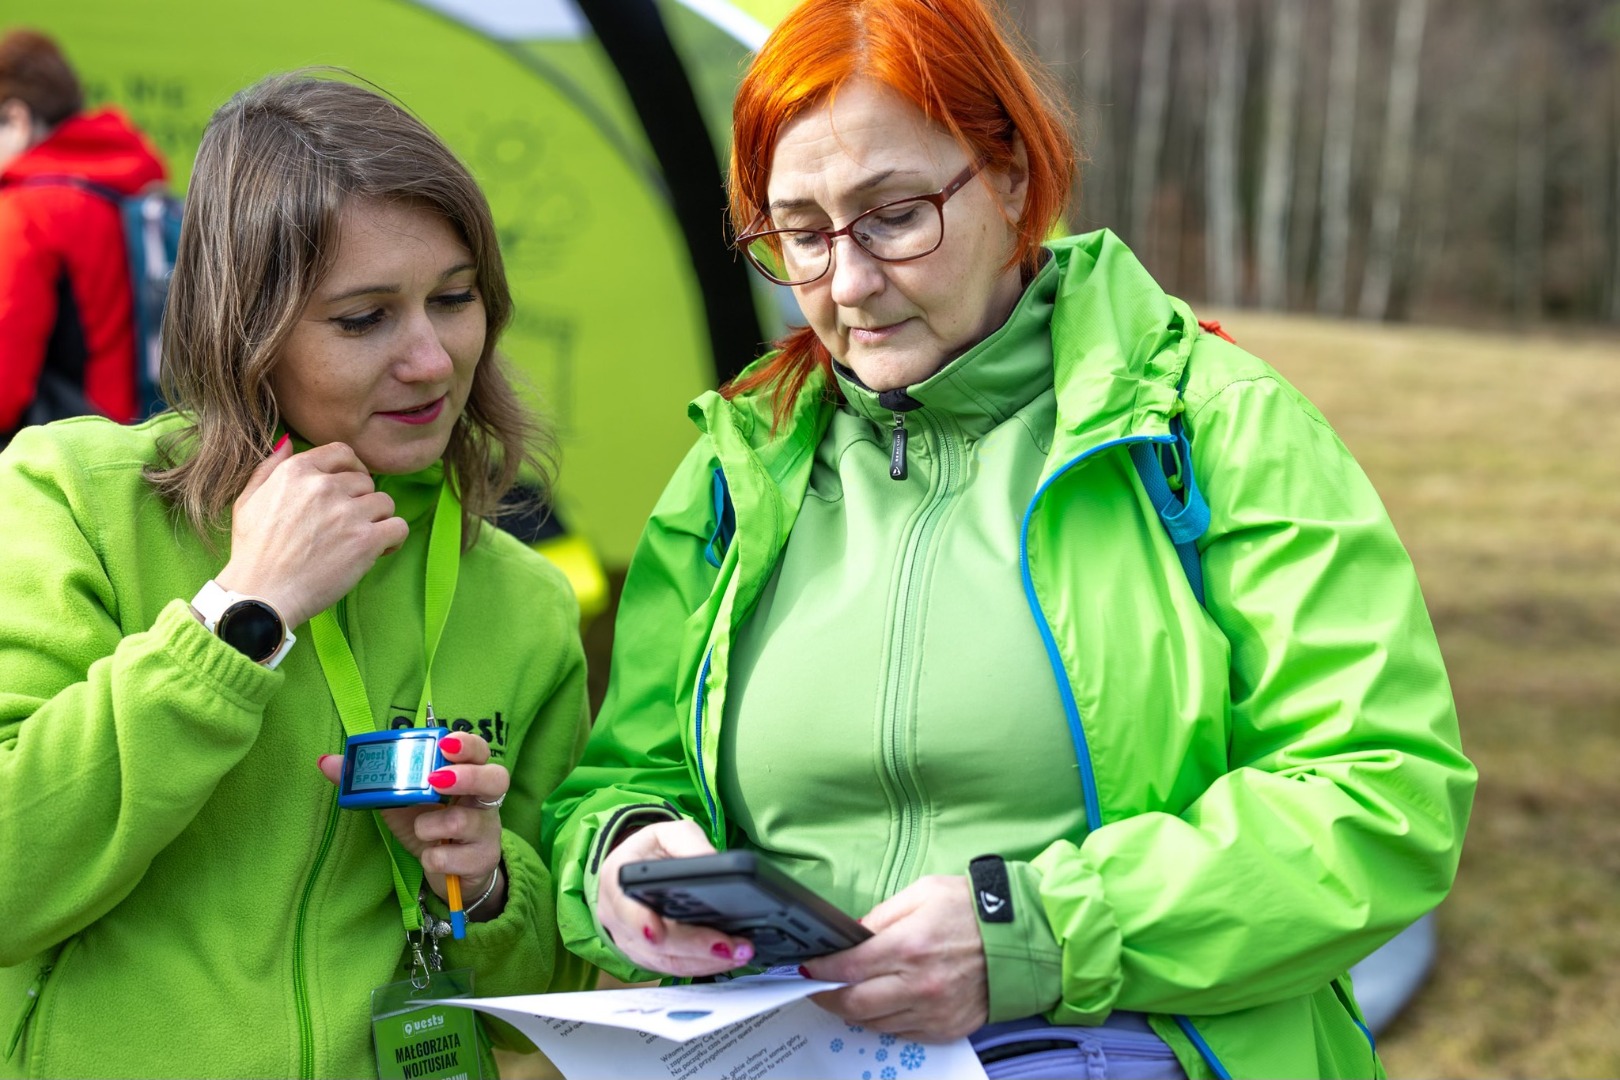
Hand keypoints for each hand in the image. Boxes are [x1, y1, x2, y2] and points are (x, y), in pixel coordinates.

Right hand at [216, 439, 408, 626]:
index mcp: (297, 472)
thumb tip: (289, 442)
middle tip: (349, 524)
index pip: (342, 453)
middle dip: (361, 501)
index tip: (351, 487)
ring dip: (377, 520)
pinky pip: (398, 527)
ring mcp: (347, 513)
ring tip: (361, 538)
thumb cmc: (253, 552)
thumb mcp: (248, 501)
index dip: (352, 469)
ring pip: (385, 503)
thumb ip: (269, 468)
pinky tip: (379, 549)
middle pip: (365, 481)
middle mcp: (324, 487)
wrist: (262, 595)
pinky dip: (394, 538)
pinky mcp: (365, 541)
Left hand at [318, 731, 508, 914]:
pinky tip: (429, 857)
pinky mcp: (483, 859)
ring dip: (435, 826)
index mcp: (467, 774)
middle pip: (496, 777)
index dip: (467, 744)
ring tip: (421, 830)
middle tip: (437, 781)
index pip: (479, 750)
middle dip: (467, 777)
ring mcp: (487, 829)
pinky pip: (459, 857)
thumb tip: (326, 761)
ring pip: (469, 820)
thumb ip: (370, 781)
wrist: (449, 871)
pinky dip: (436, 857)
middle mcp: (484, 798)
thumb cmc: (428, 825)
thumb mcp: (399, 802)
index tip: (444, 743)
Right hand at [597, 819, 756, 975]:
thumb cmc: (651, 850)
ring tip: (738, 953)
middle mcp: (618, 918)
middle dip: (695, 947)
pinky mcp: (646, 957)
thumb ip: (689, 845)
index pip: (626, 907)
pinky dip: (702, 965)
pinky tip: (726, 958)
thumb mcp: (668, 835)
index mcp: (617, 881)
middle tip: (729, 946)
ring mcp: (631, 942)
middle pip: (655, 944)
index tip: (658, 932)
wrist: (634, 867)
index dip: (640, 922)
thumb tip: (715, 863)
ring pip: (667, 962)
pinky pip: (673, 967)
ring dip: (705, 961)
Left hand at [801, 875, 986, 1041]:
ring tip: (846, 995)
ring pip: (875, 1023)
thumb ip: (881, 916)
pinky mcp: (947, 1028)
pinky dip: (885, 1022)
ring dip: (854, 1011)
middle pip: (854, 1003)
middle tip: (816, 988)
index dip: (819, 970)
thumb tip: (851, 936)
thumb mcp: (922, 893)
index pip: (847, 967)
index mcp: (909, 946)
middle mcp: (919, 985)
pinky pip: (902, 1034)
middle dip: (826, 997)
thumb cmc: (972, 909)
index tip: (806, 968)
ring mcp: (933, 1012)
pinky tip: (881, 1005)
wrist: (1022, 937)